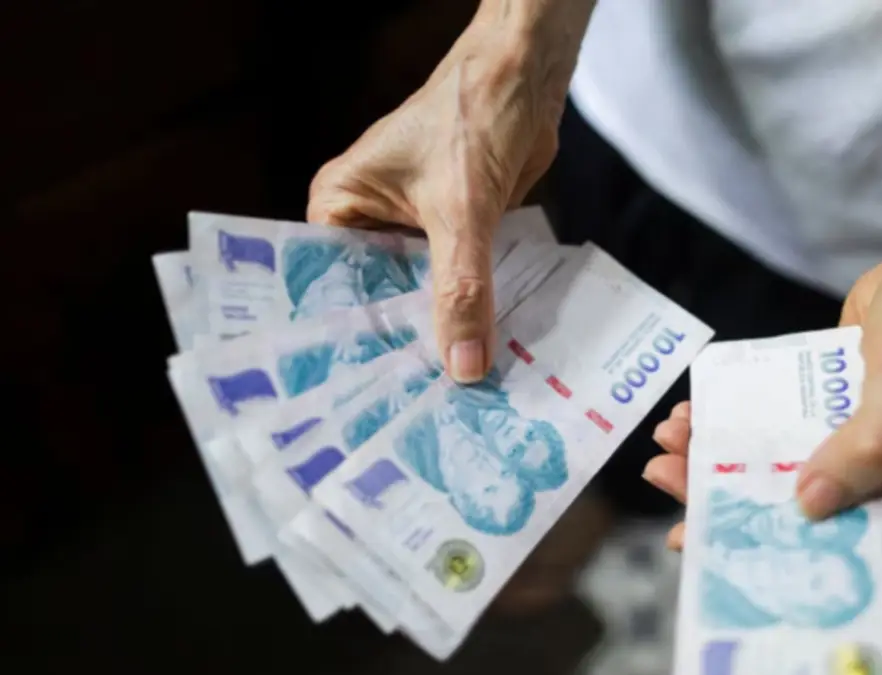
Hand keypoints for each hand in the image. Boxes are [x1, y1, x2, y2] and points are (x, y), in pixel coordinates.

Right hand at [307, 18, 564, 382]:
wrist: (528, 74)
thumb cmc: (474, 117)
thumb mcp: (463, 210)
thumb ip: (461, 290)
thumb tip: (464, 367)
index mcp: (340, 205)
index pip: (331, 286)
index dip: (351, 338)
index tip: (365, 395)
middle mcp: (367, 219)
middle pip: (378, 298)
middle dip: (400, 344)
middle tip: (413, 412)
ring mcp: (412, 227)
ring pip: (421, 295)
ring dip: (441, 333)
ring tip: (449, 398)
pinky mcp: (455, 230)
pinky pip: (458, 283)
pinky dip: (472, 312)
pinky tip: (484, 357)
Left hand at [644, 226, 881, 547]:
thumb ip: (868, 444)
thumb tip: (810, 505)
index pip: (834, 533)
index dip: (767, 537)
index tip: (703, 534)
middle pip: (796, 499)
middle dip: (726, 492)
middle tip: (664, 476)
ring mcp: (857, 437)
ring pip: (781, 460)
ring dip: (724, 453)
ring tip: (669, 439)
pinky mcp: (834, 404)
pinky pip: (780, 423)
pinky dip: (740, 420)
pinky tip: (698, 410)